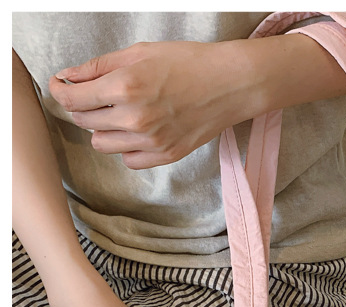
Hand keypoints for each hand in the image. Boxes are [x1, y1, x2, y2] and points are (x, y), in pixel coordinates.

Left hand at [48, 40, 262, 169]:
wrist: (230, 85)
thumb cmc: (188, 63)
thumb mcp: (140, 52)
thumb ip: (99, 66)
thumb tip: (69, 77)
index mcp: (125, 86)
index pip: (72, 98)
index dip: (61, 90)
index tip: (62, 85)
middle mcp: (135, 118)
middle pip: (84, 121)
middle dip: (84, 106)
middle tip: (97, 94)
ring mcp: (151, 141)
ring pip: (102, 144)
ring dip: (103, 129)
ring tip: (119, 114)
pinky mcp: (166, 155)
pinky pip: (129, 160)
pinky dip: (127, 148)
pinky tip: (137, 131)